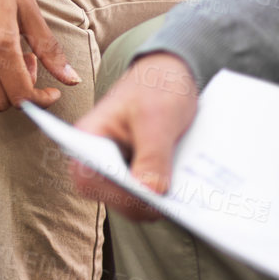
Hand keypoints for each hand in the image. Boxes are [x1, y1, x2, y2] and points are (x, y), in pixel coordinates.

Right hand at [0, 0, 78, 110]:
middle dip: (18, 93)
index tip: (49, 93)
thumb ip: (49, 49)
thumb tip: (71, 79)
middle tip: (24, 67)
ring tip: (1, 68)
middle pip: (0, 101)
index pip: (21, 94)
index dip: (40, 100)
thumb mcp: (29, 10)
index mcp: (0, 41)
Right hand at [70, 52, 200, 219]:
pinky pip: (152, 197)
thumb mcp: (156, 117)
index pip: (88, 179)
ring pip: (136, 203)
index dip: (115, 193)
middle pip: (114, 198)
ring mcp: (119, 171)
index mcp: (89, 139)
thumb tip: (151, 194)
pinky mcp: (139, 177)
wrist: (169, 76)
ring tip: (187, 192)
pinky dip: (170, 197)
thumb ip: (152, 155)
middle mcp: (97, 160)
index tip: (149, 195)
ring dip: (161, 202)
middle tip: (178, 200)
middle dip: (146, 202)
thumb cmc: (155, 87)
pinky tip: (190, 189)